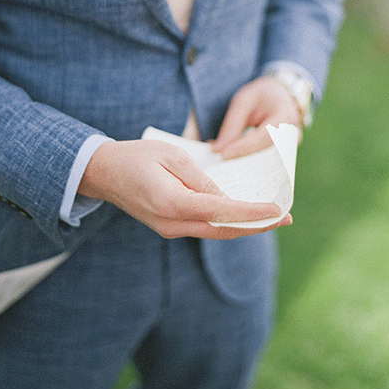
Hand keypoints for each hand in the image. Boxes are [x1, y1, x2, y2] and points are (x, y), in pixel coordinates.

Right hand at [80, 139, 291, 239]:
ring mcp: (168, 229)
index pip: (222, 211)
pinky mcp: (167, 228)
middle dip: (256, 226)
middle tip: (286, 218)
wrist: (102, 173)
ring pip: (214, 232)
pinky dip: (226, 223)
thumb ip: (201, 179)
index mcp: (172, 202)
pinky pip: (203, 229)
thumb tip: (225, 197)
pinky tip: (241, 216)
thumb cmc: (135, 156)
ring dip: (243, 227)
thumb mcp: (171, 155)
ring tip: (271, 218)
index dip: (253, 213)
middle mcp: (172, 223)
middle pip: (223, 230)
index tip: (278, 210)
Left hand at [211, 75, 302, 159]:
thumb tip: (218, 149)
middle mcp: (292, 135)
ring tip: (221, 161)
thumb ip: (232, 124)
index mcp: (285, 117)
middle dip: (241, 158)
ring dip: (242, 162)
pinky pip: (263, 160)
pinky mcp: (282, 153)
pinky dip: (246, 160)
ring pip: (264, 161)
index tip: (223, 154)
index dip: (243, 147)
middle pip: (265, 153)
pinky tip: (230, 158)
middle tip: (218, 162)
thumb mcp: (243, 100)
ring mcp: (289, 146)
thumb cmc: (262, 95)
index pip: (263, 137)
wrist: (280, 95)